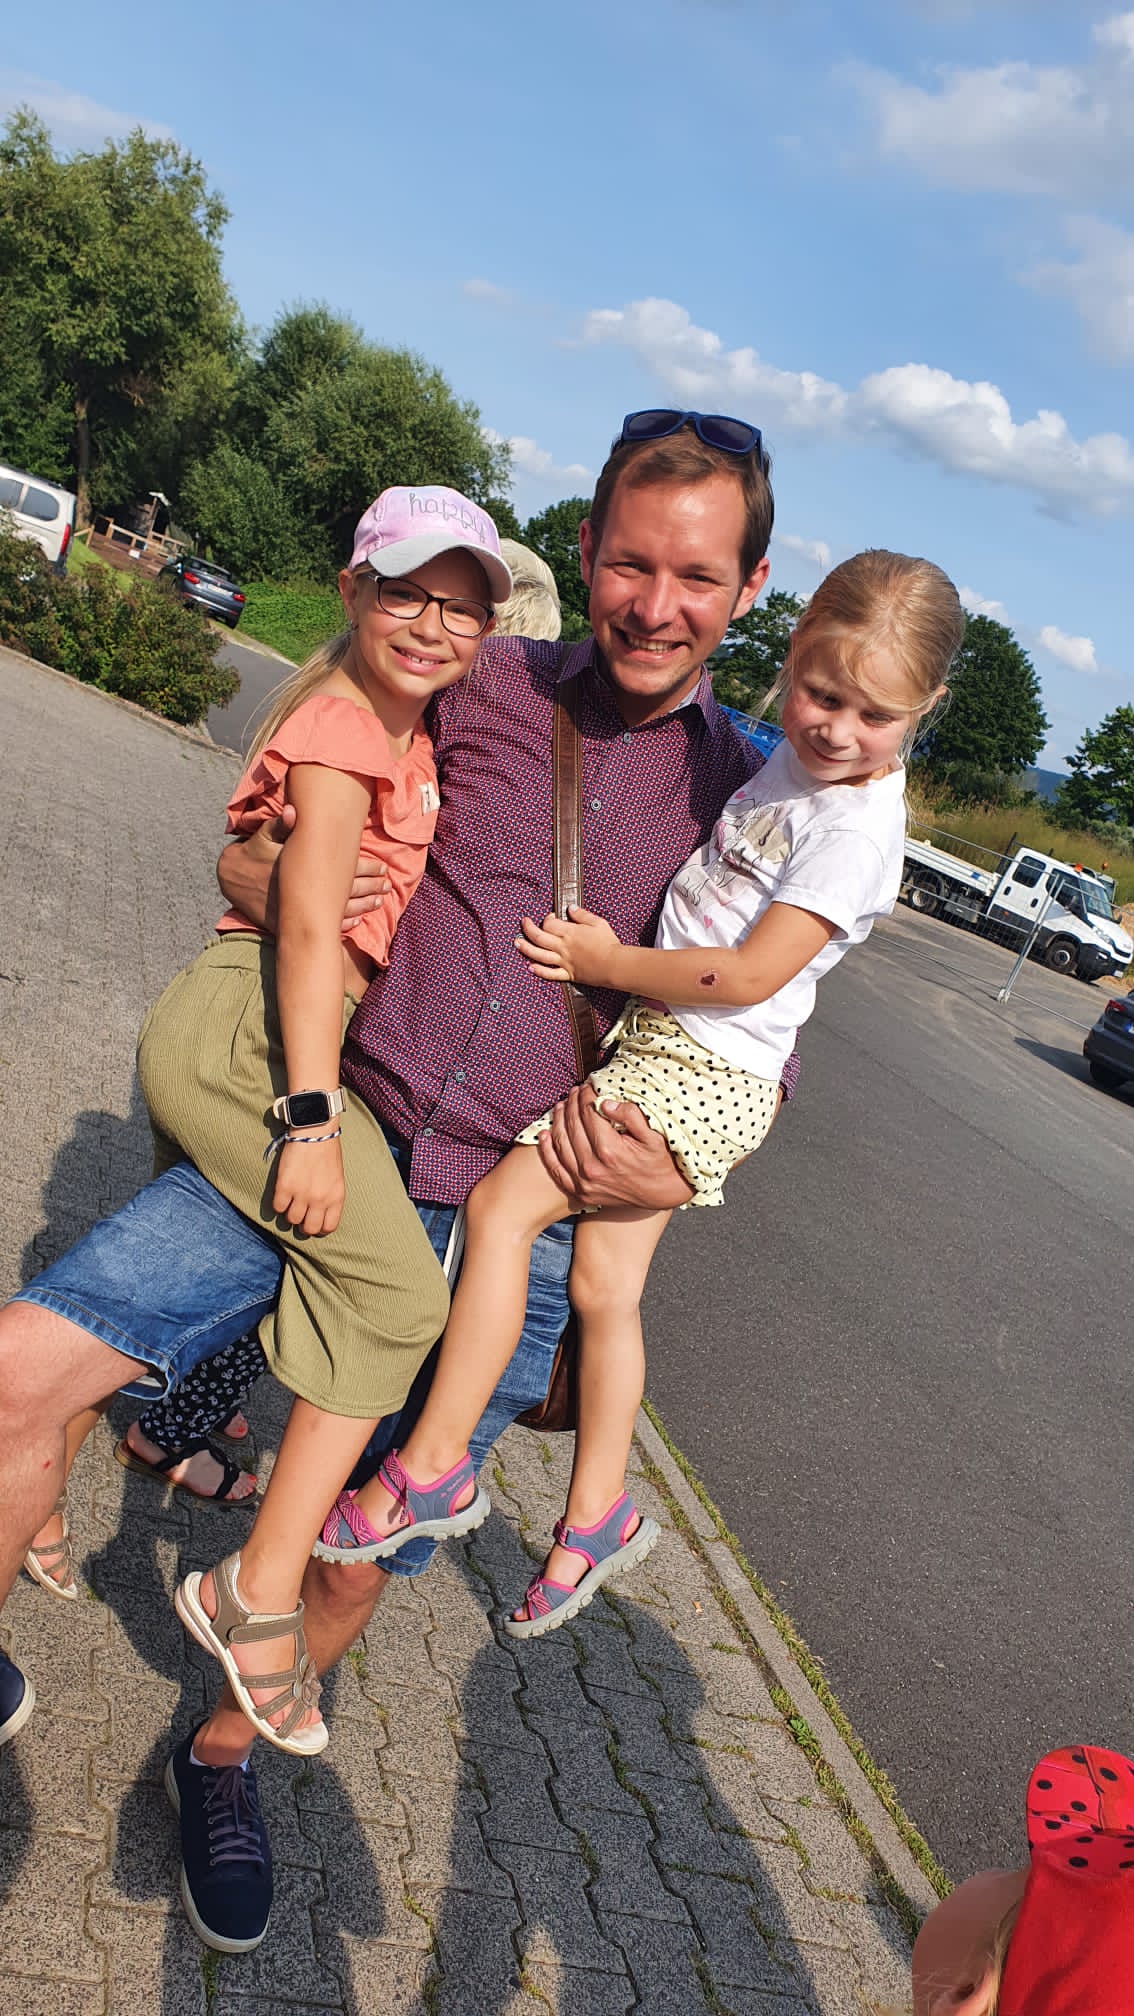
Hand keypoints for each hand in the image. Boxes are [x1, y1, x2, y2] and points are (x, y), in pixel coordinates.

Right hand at [219, 803, 391, 930]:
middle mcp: (304, 890)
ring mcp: (298, 909)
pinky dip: (340, 923)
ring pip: (338, 911)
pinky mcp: (293, 921)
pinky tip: (356, 921)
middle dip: (370, 887)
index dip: (365, 867)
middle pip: (346, 890)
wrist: (231, 880)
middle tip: (387, 885)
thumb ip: (281, 824)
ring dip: (361, 906)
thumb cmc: (252, 853)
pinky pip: (321, 925)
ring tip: (378, 901)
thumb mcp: (264, 836)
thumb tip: (293, 810)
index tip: (382, 867)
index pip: (343, 868)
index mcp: (303, 868)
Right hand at [272, 1136, 345, 1235]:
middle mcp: (320, 1199)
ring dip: (289, 1212)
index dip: (319, 1228)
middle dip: (302, 1225)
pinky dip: (278, 1203)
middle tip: (299, 1214)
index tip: (313, 1221)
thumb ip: (329, 1197)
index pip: (328, 1227)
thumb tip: (318, 1213)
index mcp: (336, 1197)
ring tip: (290, 1201)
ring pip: (291, 1219)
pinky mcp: (284, 1186)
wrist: (315, 1130)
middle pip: (308, 1229)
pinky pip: (277, 1207)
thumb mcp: (336, 1178)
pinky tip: (282, 1193)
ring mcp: (301, 1194)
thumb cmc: (327, 1151)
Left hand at [516, 906, 621, 985]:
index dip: (547, 919)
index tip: (551, 917)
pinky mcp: (568, 974)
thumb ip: (582, 915)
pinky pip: (550, 974)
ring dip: (526, 948)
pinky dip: (539, 971)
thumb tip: (570, 908)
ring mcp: (564, 961)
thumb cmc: (608, 943)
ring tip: (517, 943)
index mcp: (570, 932)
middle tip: (523, 923)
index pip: (549, 924)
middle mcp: (563, 947)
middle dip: (528, 929)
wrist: (614, 965)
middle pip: (539, 937)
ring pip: (539, 955)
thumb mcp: (598, 922)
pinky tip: (530, 967)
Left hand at [536, 1083, 694, 1210]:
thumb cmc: (661, 1160)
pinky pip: (556, 1169)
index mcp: (609, 1150)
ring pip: (560, 1144)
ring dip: (558, 1121)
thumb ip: (630, 1116)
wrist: (663, 1193)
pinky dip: (547, 1151)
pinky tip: (544, 1134)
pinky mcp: (581, 1193)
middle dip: (573, 1103)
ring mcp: (584, 1183)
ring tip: (562, 1106)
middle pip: (572, 1126)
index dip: (586, 1095)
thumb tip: (604, 1103)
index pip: (588, 1113)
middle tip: (576, 1091)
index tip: (589, 1085)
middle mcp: (592, 1167)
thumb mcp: (653, 1135)